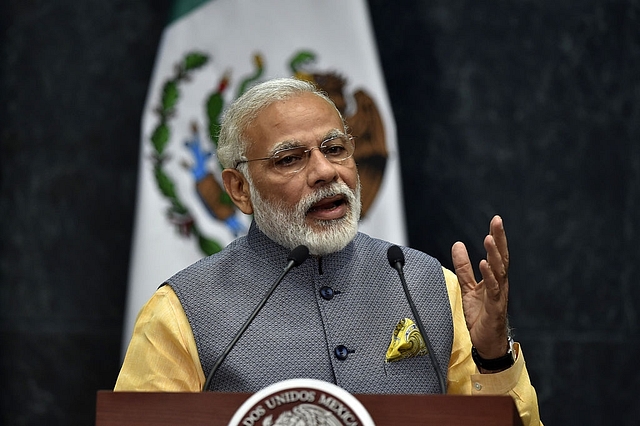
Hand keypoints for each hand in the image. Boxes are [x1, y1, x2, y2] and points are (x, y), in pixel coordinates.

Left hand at [451, 215, 509, 358]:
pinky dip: (489, 276)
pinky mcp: (495, 307)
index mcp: (495, 278)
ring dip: (494, 254)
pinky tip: (485, 264)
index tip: (496, 219)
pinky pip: (493, 289)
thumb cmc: (481, 314)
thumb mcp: (468, 287)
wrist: (486, 342)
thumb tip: (458, 244)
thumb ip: (463, 267)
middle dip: (500, 239)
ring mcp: (499, 295)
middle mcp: (500, 284)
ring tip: (489, 238)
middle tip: (497, 221)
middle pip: (502, 257)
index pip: (497, 253)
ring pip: (499, 271)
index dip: (497, 237)